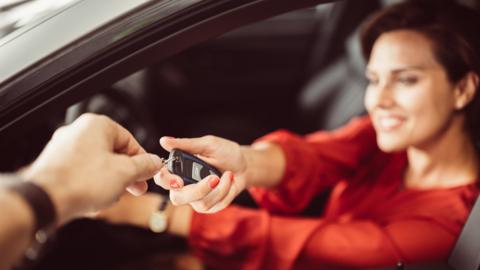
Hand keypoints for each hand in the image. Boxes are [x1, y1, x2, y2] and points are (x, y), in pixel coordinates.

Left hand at [21, 113, 162, 223]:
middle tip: (136, 187)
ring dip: (111, 180)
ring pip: (99, 163)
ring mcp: (64, 148)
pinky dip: (93, 183)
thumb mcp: (125, 173)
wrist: (45, 200)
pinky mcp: (56, 165)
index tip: (148, 173)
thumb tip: (155, 162)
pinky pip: (83, 172)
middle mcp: (78, 132)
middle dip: (127, 173)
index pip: (130, 140)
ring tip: (113, 195)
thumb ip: (145, 165)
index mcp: (96, 125)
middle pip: (114, 152)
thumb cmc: (81, 181)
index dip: (142, 160)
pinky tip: (96, 197)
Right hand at [154, 135, 247, 212]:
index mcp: (178, 169)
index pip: (162, 179)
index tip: (178, 180)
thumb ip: (186, 144)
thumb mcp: (207, 144)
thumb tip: (164, 140)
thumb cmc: (224, 152)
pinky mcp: (211, 206)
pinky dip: (227, 190)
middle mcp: (184, 186)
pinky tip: (229, 180)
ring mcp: (197, 199)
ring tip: (228, 174)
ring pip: (200, 203)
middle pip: (178, 198)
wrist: (243, 164)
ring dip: (219, 188)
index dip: (165, 181)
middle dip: (198, 190)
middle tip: (214, 178)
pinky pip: (216, 205)